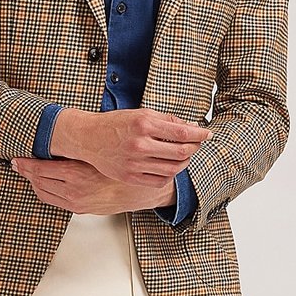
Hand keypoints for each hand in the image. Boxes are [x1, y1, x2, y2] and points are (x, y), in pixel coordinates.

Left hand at [12, 157, 175, 214]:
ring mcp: (75, 202)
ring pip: (43, 192)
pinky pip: (53, 201)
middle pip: (38, 181)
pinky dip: (44, 190)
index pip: (40, 169)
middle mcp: (73, 191)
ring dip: (33, 182)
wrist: (139, 190)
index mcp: (76, 174)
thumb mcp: (98, 153)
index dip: (25, 163)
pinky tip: (43, 183)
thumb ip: (76, 148)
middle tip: (17, 163)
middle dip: (25, 172)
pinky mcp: (80, 209)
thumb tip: (55, 137)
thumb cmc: (122, 168)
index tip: (17, 158)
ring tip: (28, 172)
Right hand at [51, 108, 210, 186]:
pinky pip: (159, 181)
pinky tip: (170, 166)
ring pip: (172, 169)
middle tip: (197, 143)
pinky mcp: (129, 177)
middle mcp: (139, 145)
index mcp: (143, 124)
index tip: (207, 133)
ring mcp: (134, 163)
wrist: (88, 138)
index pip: (181, 132)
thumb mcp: (141, 114)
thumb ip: (167, 120)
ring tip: (184, 155)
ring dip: (184, 162)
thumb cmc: (115, 124)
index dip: (199, 134)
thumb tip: (191, 126)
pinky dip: (170, 175)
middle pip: (180, 153)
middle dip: (194, 148)